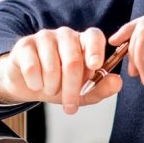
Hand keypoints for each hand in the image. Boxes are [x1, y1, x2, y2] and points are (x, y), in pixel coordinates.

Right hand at [0, 27, 121, 113]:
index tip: (95, 66)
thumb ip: (102, 87)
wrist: (27, 85)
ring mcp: (45, 37)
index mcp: (83, 42)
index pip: (94, 36)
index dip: (96, 50)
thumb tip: (118, 82)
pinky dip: (36, 82)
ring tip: (51, 90)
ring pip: (52, 65)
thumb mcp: (82, 92)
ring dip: (52, 86)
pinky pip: (32, 66)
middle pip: (73, 59)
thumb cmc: (59, 84)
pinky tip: (36, 84)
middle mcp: (66, 35)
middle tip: (70, 106)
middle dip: (72, 88)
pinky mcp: (25, 45)